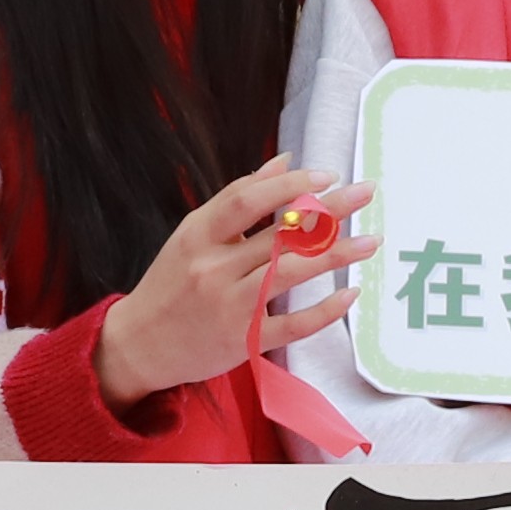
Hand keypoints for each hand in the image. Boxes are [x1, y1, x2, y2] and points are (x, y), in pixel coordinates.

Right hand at [95, 163, 369, 406]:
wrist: (139, 346)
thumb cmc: (172, 285)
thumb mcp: (193, 235)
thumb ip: (237, 200)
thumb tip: (283, 163)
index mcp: (198, 235)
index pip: (248, 198)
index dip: (290, 184)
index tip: (327, 175)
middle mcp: (213, 267)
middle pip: (279, 232)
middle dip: (329, 210)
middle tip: (366, 193)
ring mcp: (229, 306)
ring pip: (290, 273)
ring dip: (335, 254)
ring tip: (371, 241)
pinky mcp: (243, 341)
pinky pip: (292, 324)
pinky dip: (324, 310)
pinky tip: (350, 294)